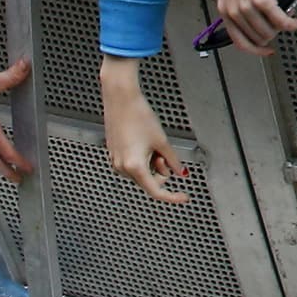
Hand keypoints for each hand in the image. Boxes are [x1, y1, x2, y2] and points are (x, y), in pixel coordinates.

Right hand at [100, 59, 187, 203]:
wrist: (121, 99)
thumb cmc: (139, 116)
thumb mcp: (162, 140)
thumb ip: (172, 160)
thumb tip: (180, 172)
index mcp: (134, 166)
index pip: (156, 190)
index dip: (172, 196)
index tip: (183, 196)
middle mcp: (122, 167)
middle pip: (148, 181)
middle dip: (161, 172)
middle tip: (165, 154)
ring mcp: (115, 161)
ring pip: (140, 173)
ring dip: (151, 165)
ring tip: (153, 144)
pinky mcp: (113, 154)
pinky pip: (132, 165)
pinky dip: (142, 160)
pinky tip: (144, 143)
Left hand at [214, 0, 296, 53]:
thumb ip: (243, 7)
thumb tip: (260, 22)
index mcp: (226, 10)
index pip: (240, 42)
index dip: (256, 50)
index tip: (267, 50)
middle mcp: (234, 11)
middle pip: (258, 38)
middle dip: (273, 33)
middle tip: (281, 24)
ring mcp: (247, 7)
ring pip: (270, 32)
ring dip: (283, 28)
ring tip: (289, 18)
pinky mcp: (262, 0)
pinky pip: (281, 21)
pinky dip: (291, 23)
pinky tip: (296, 20)